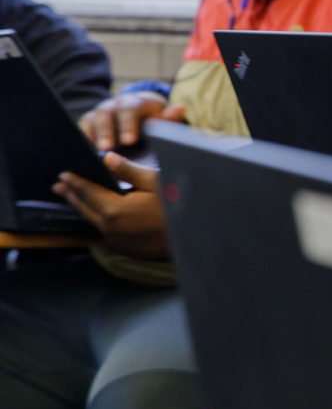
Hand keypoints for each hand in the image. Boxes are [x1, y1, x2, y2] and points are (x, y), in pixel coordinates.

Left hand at [53, 153, 169, 259]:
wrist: (196, 237)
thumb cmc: (179, 207)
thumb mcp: (156, 182)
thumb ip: (128, 171)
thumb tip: (107, 158)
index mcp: (115, 210)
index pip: (88, 192)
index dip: (75, 182)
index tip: (64, 175)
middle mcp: (111, 229)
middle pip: (85, 209)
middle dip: (72, 195)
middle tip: (59, 186)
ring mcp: (118, 242)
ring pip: (94, 222)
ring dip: (83, 208)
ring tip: (75, 199)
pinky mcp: (127, 250)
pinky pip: (106, 232)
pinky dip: (99, 221)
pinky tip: (101, 215)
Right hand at [79, 93, 185, 150]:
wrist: (142, 117)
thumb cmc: (155, 122)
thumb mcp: (165, 120)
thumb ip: (170, 117)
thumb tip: (180, 108)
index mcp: (134, 103)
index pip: (130, 110)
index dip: (128, 125)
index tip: (129, 141)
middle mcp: (114, 106)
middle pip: (105, 114)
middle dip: (106, 132)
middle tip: (106, 150)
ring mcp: (98, 115)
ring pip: (89, 122)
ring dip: (89, 138)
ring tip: (90, 156)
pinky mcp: (88, 125)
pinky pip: (80, 132)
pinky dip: (79, 143)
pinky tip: (80, 158)